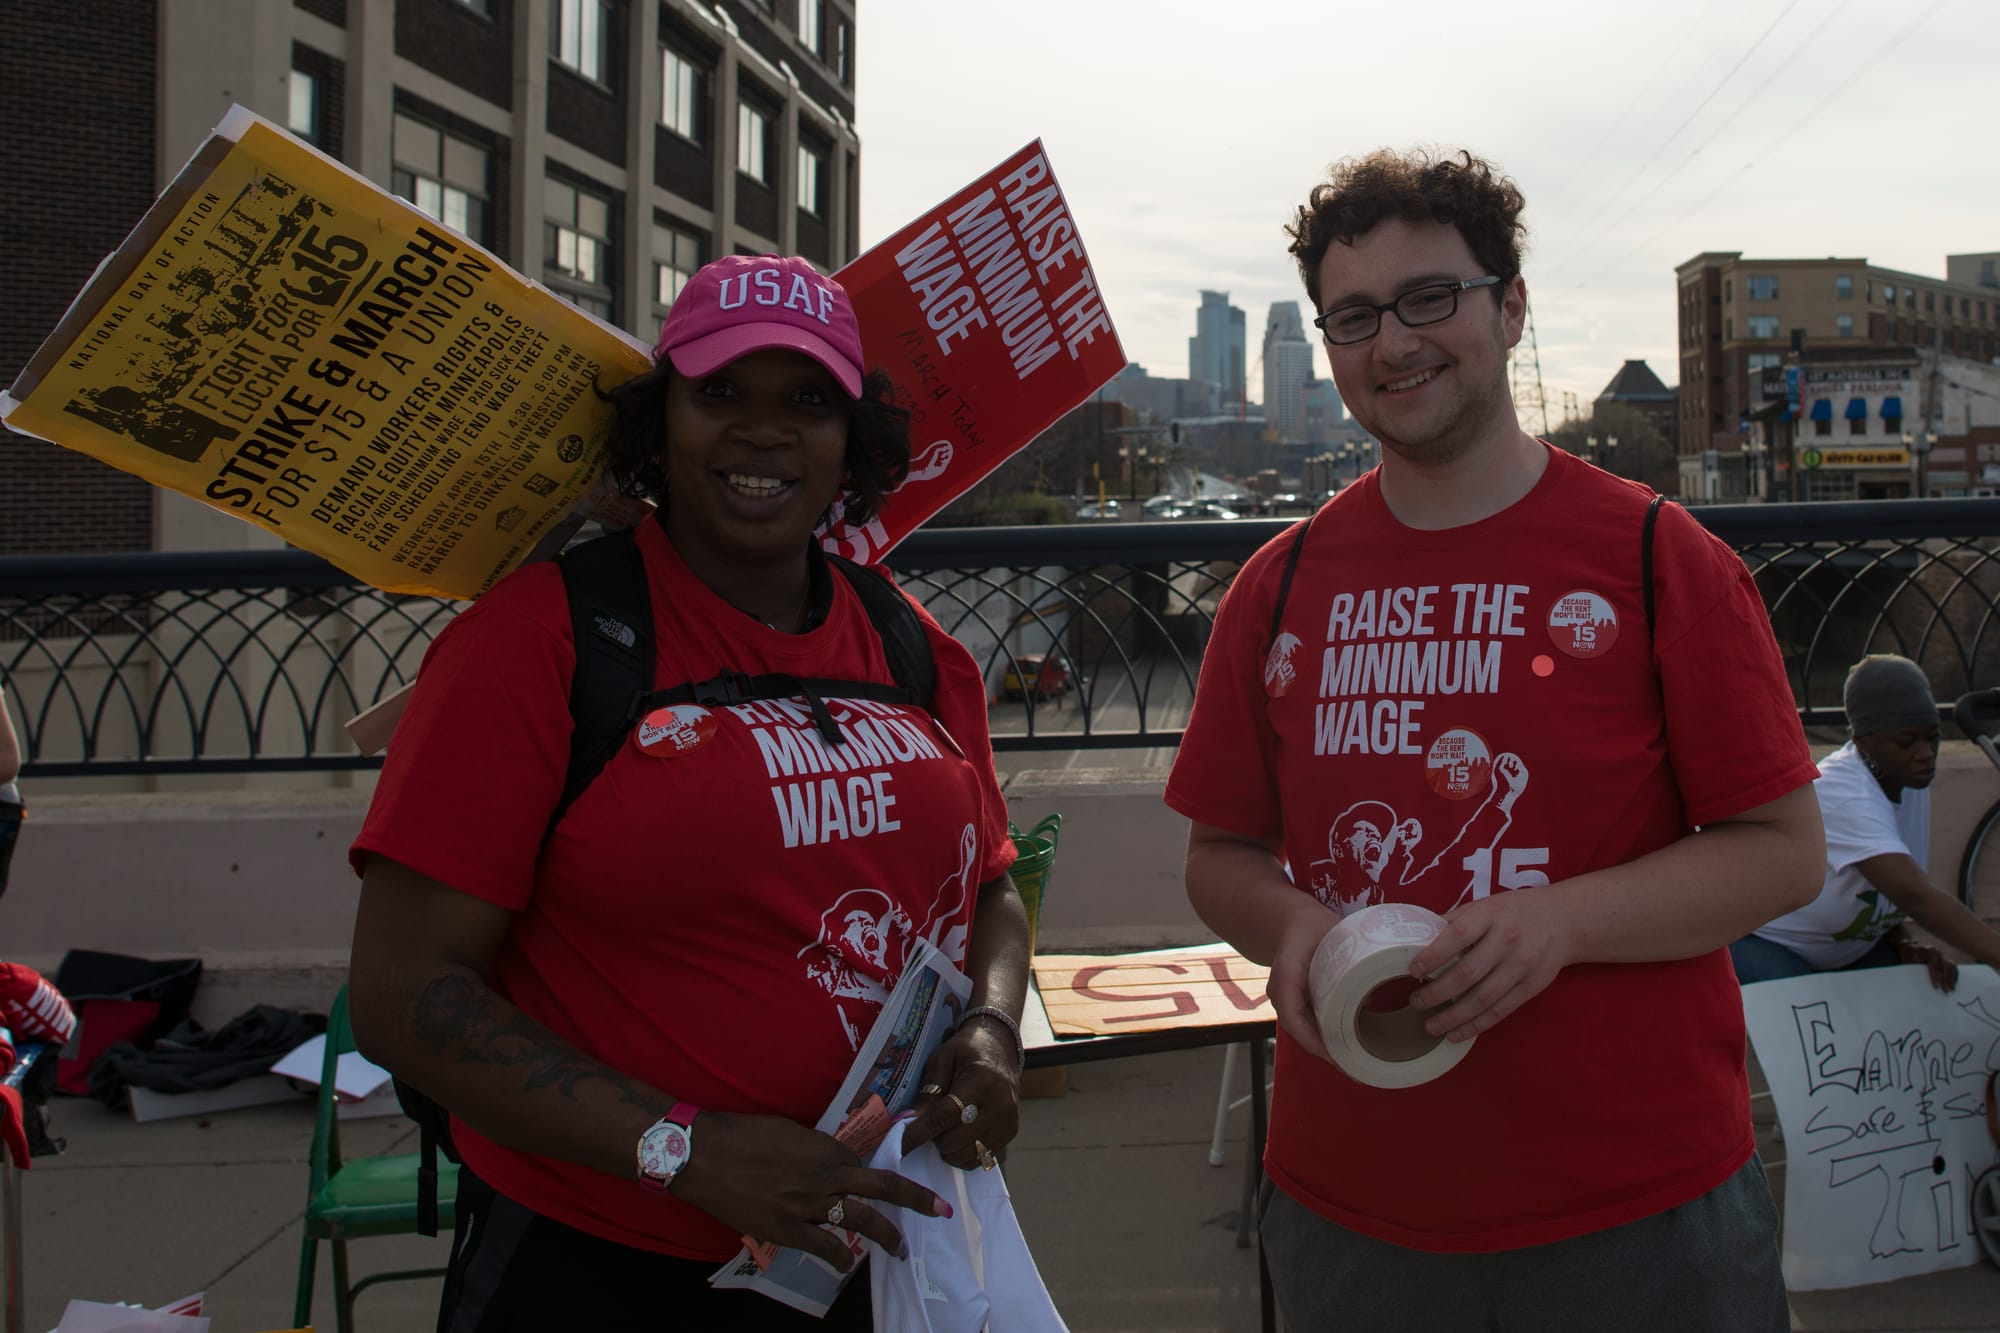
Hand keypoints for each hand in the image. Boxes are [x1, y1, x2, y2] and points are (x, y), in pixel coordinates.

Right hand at [667, 1111, 947, 1271]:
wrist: (704, 1155)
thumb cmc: (741, 1134)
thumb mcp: (786, 1130)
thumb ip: (811, 1147)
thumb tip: (819, 1159)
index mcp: (826, 1147)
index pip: (860, 1164)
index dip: (864, 1173)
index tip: (868, 1181)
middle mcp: (826, 1175)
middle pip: (882, 1186)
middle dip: (916, 1198)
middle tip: (940, 1210)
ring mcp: (810, 1205)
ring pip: (862, 1220)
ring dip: (887, 1236)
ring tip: (902, 1248)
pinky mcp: (788, 1230)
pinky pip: (825, 1247)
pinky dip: (840, 1257)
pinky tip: (848, 1265)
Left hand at [903, 1020, 1019, 1169]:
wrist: (1001, 1050)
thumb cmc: (967, 1051)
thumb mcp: (942, 1059)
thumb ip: (928, 1091)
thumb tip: (910, 1123)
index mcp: (983, 1080)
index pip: (945, 1116)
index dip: (918, 1132)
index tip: (899, 1145)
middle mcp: (1000, 1105)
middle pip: (953, 1141)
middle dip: (933, 1137)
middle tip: (930, 1121)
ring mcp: (1008, 1122)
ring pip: (964, 1155)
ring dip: (947, 1147)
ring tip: (946, 1125)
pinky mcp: (1010, 1134)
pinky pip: (978, 1159)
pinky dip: (962, 1152)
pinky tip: (960, 1132)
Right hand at [1269, 900, 1340, 1063]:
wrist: (1293, 920)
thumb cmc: (1313, 927)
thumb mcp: (1330, 934)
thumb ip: (1349, 959)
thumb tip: (1372, 1000)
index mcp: (1286, 976)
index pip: (1293, 1018)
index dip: (1315, 1041)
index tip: (1338, 1056)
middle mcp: (1281, 992)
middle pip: (1299, 1031)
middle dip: (1326, 1053)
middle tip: (1356, 1069)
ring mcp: (1286, 999)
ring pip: (1303, 1031)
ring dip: (1326, 1048)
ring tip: (1354, 1064)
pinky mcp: (1296, 1002)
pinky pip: (1306, 1024)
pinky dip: (1324, 1038)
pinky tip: (1346, 1048)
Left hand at [1410, 889, 1573, 1041]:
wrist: (1564, 921)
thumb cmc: (1514, 912)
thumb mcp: (1485, 905)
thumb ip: (1454, 920)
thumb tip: (1416, 936)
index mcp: (1491, 915)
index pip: (1458, 935)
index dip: (1433, 955)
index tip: (1413, 970)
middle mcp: (1507, 940)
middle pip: (1467, 973)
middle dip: (1437, 992)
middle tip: (1415, 1002)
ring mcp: (1522, 966)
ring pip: (1482, 998)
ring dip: (1452, 1016)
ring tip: (1430, 1026)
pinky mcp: (1531, 987)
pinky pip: (1499, 1011)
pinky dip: (1475, 1026)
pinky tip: (1455, 1034)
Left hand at [1894, 933, 1958, 992]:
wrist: (1912, 948)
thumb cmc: (1909, 955)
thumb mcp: (1908, 957)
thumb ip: (1914, 963)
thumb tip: (1918, 970)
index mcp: (1928, 951)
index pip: (1933, 964)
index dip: (1935, 975)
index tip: (1935, 985)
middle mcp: (1938, 952)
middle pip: (1944, 967)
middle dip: (1945, 980)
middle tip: (1945, 990)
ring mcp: (1943, 956)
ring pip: (1951, 967)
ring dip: (1951, 979)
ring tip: (1951, 989)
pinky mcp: (1946, 960)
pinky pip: (1953, 968)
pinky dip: (1954, 976)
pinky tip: (1953, 984)